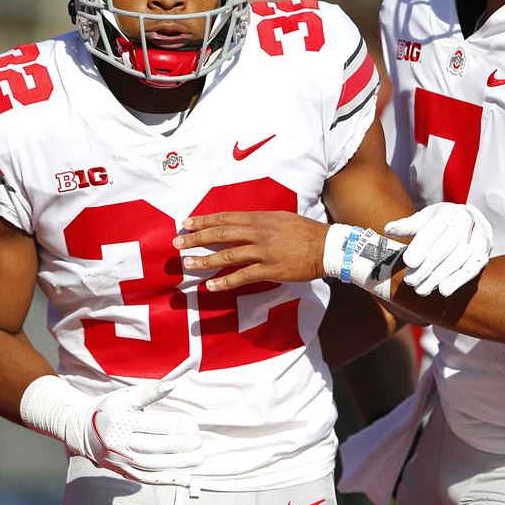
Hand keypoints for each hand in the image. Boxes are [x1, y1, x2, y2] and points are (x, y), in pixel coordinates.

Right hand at [84, 382, 202, 485]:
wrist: (83, 430)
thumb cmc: (109, 409)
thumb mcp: (126, 396)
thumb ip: (150, 392)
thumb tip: (174, 384)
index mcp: (120, 422)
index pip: (153, 426)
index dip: (175, 426)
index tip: (193, 426)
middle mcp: (119, 444)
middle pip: (154, 447)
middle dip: (180, 445)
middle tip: (199, 441)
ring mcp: (121, 461)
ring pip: (153, 465)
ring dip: (178, 463)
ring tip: (198, 458)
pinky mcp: (123, 472)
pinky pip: (148, 479)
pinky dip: (168, 480)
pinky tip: (186, 478)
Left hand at [175, 211, 327, 290]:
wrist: (326, 247)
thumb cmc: (304, 231)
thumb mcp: (280, 218)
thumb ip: (259, 221)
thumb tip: (240, 224)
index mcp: (259, 218)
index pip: (225, 218)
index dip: (203, 221)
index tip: (186, 223)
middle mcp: (257, 233)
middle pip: (220, 234)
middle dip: (196, 239)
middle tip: (177, 243)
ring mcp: (263, 252)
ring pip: (227, 256)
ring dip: (205, 260)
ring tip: (188, 264)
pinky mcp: (269, 270)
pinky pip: (242, 277)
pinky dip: (224, 282)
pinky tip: (210, 286)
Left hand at [386, 203, 492, 296]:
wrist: (471, 220)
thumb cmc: (441, 221)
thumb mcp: (424, 219)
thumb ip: (407, 226)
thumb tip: (387, 229)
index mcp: (447, 213)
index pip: (433, 229)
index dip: (421, 246)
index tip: (408, 262)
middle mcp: (465, 223)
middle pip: (445, 247)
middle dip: (427, 266)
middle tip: (410, 281)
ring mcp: (477, 238)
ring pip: (458, 260)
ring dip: (439, 277)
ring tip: (422, 290)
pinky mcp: (484, 252)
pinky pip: (473, 268)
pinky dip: (459, 280)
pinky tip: (444, 290)